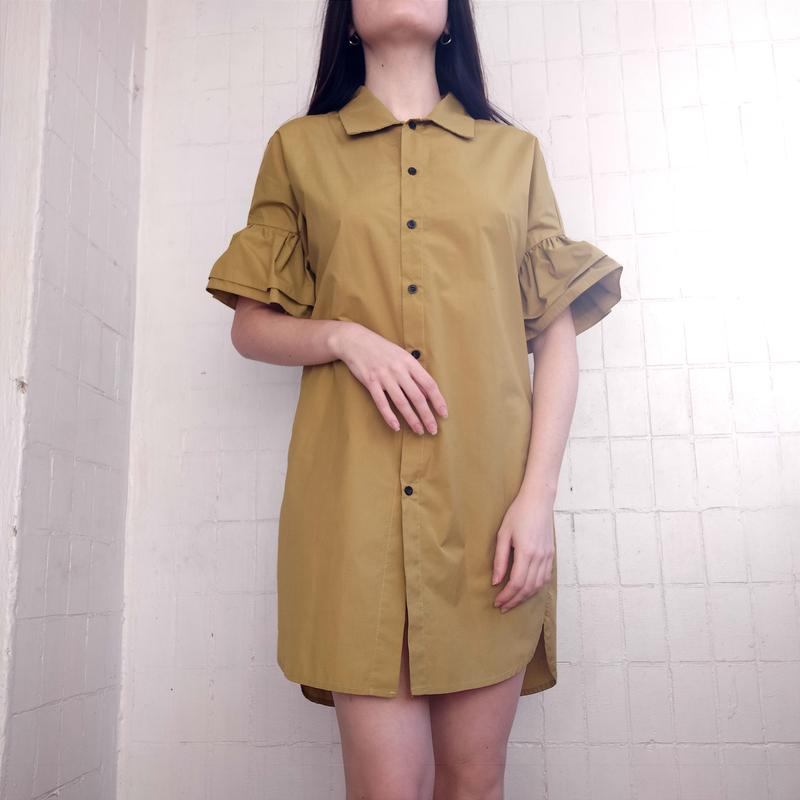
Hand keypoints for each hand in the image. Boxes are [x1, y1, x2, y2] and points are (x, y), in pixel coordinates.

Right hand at [331, 321, 447, 433]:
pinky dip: (389, 416)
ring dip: (412, 419)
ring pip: (401, 403)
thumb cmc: (382, 349)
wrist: (356, 341)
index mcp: (409, 362)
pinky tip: (396, 427)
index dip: (438, 400)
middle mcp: (398, 370)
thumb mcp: (402, 357)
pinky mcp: (370, 382)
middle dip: (427, 416)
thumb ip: (414, 375)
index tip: (443, 414)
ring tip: (419, 430)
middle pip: (417, 397)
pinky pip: (382, 403)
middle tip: (433, 430)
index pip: (429, 384)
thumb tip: (426, 394)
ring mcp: (384, 376)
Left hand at [491, 494, 553, 612]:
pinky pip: (545, 578)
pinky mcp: (551, 554)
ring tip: (513, 602)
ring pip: (538, 586)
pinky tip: (527, 591)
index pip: (517, 583)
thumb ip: (500, 559)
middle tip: (502, 607)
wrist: (538, 501)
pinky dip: (536, 588)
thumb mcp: (503, 534)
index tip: (497, 602)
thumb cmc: (518, 514)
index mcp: (526, 552)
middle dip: (514, 600)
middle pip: (528, 588)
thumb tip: (496, 581)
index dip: (507, 596)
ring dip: (525, 597)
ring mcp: (547, 557)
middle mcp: (540, 558)